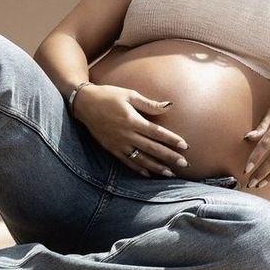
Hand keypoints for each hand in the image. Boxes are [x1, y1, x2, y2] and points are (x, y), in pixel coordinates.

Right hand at [73, 83, 190, 178]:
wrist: (84, 103)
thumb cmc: (109, 95)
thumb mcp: (130, 95)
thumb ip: (149, 104)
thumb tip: (169, 106)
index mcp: (132, 120)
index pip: (157, 133)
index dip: (172, 140)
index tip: (185, 146)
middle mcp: (126, 135)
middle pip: (152, 149)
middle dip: (169, 157)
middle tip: (184, 164)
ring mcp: (118, 144)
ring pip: (141, 159)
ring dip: (156, 167)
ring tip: (170, 173)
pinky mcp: (111, 149)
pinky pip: (127, 162)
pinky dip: (138, 168)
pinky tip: (148, 173)